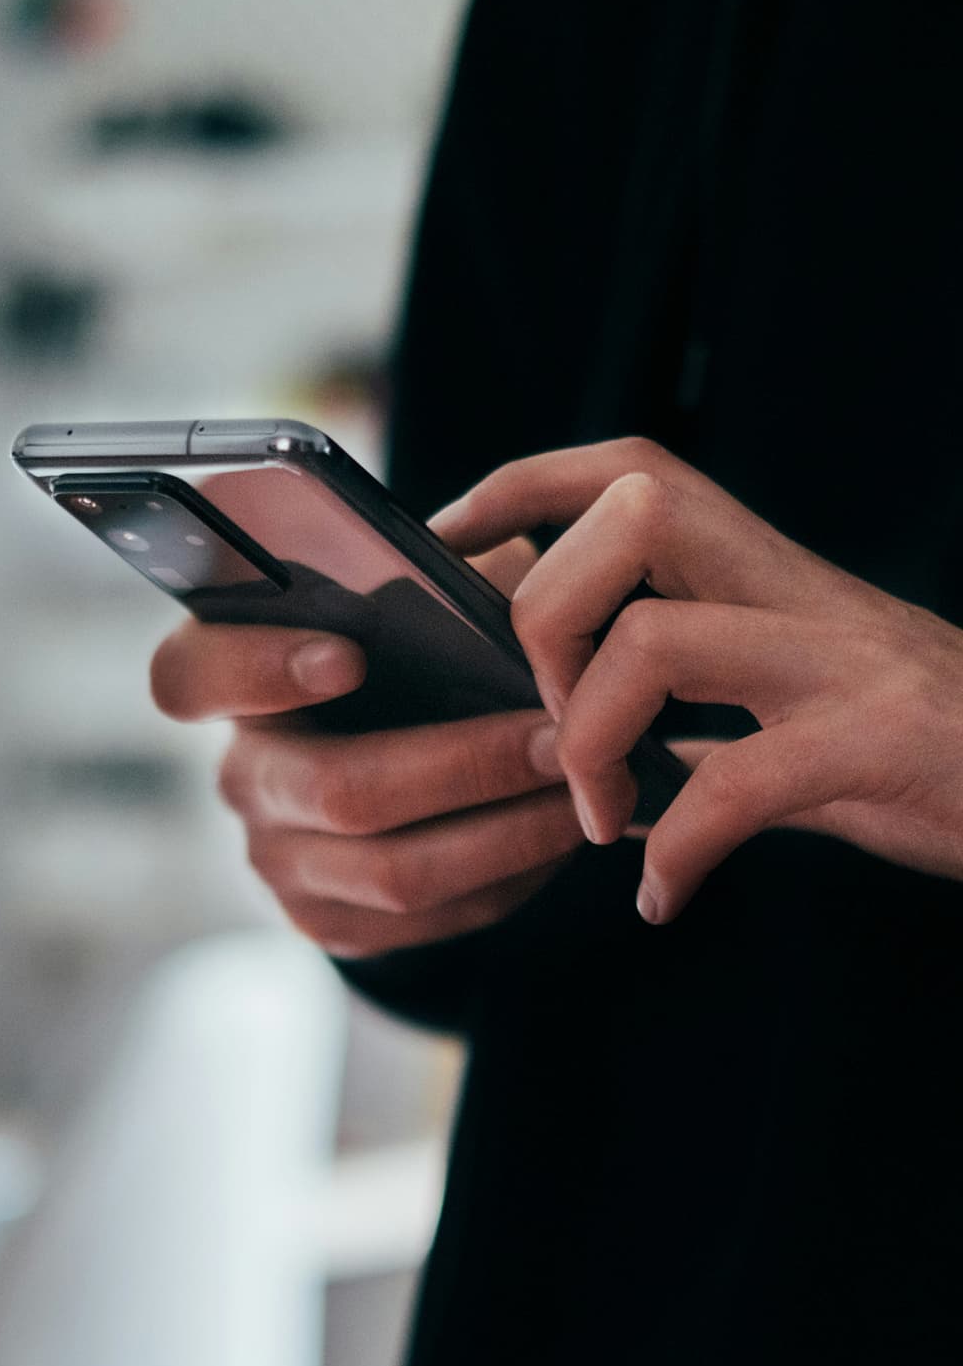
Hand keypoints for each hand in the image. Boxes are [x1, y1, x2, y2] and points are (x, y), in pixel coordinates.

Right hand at [149, 538, 585, 956]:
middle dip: (464, 766)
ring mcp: (278, 860)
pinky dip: (506, 879)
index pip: (191, 675)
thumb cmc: (411, 653)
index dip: (259, 671)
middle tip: (558, 739)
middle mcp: (242, 775)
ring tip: (584, 792)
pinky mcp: (328, 922)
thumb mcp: (416, 597)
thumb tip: (509, 587)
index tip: (349, 655)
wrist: (399, 755)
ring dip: (507, 833)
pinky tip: (556, 837)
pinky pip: (426, 919)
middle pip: (337, 790)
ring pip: (395, 872)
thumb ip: (438, 580)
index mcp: (232, 676)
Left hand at [432, 437, 962, 924]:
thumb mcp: (800, 711)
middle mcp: (804, 595)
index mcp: (772, 577)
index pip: (633, 471)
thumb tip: (584, 735)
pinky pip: (736, 786)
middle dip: (546, 614)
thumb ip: (703, 710)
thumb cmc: (927, 758)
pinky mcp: (877, 745)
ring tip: (601, 818)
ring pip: (657, 642)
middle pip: (632, 516)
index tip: (451, 539)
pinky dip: (677, 850)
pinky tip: (665, 894)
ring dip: (593, 741)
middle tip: (549, 721)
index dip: (526, 483)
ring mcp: (844, 663)